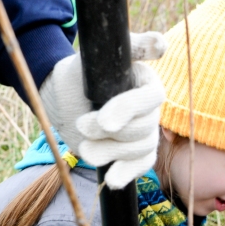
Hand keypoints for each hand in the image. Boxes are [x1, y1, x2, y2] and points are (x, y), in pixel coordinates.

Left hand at [39, 32, 165, 188]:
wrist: (62, 100)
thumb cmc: (81, 72)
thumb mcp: (98, 54)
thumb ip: (132, 46)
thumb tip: (161, 45)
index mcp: (147, 82)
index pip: (151, 98)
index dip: (129, 110)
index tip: (104, 122)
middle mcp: (150, 109)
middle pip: (144, 129)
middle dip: (110, 133)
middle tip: (80, 125)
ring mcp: (142, 132)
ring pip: (139, 149)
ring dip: (109, 151)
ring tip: (83, 148)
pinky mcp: (132, 153)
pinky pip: (140, 166)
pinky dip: (126, 173)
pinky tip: (111, 180)